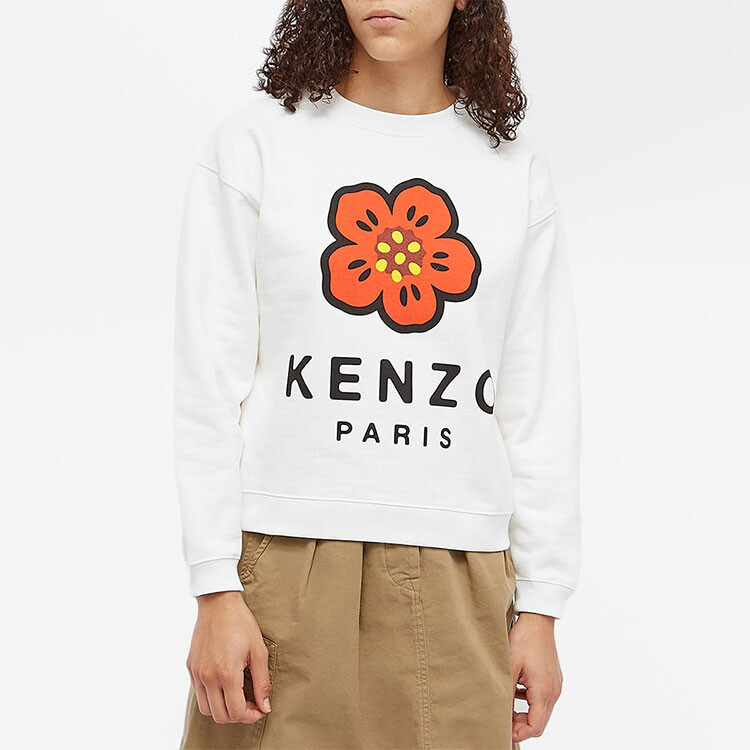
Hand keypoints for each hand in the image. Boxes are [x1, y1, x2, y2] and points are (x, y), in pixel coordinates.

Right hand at [187, 591, 271, 723]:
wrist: (218, 603)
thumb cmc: (241, 623)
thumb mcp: (258, 650)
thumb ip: (262, 681)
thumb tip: (264, 705)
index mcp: (227, 673)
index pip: (236, 712)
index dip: (250, 716)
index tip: (259, 709)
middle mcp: (208, 676)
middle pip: (220, 716)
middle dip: (237, 715)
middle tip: (250, 703)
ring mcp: (197, 673)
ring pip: (206, 709)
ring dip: (222, 709)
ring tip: (236, 695)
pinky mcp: (190, 667)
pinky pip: (198, 693)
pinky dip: (211, 697)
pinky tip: (224, 684)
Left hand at [508, 612, 562, 741]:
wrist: (538, 620)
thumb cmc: (524, 639)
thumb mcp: (509, 666)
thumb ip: (507, 692)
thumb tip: (501, 712)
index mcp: (543, 691)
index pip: (535, 726)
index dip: (520, 733)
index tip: (505, 731)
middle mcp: (553, 691)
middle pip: (540, 722)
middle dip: (522, 725)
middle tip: (505, 719)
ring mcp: (555, 684)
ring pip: (543, 711)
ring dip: (527, 713)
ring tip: (509, 706)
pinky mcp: (554, 678)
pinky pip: (544, 698)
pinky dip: (531, 702)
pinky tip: (517, 691)